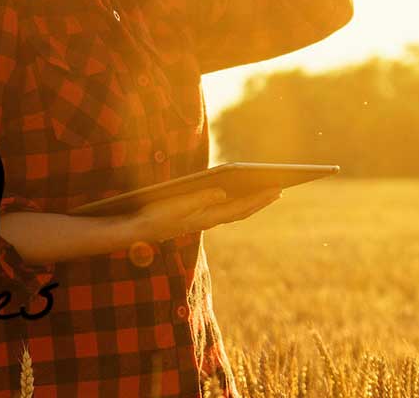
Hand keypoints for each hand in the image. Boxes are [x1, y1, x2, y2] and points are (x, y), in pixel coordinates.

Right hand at [127, 187, 282, 241]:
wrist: (138, 231)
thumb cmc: (155, 216)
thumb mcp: (176, 206)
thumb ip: (199, 199)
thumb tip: (222, 193)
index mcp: (206, 218)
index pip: (240, 208)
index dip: (259, 199)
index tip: (277, 189)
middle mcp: (209, 220)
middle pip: (242, 210)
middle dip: (261, 199)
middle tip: (280, 187)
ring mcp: (204, 219)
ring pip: (235, 210)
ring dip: (252, 201)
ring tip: (267, 190)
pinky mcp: (198, 216)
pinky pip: (225, 209)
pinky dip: (238, 202)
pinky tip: (242, 194)